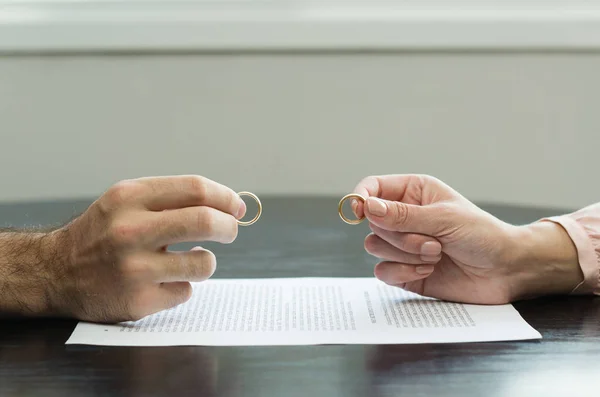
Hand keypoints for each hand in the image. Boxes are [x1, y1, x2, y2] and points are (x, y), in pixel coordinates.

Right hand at [45, 175, 245, 321]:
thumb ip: (170, 198)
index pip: (195, 189)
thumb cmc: (102, 233)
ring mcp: (134, 269)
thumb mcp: (125, 202)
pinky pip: (185, 291)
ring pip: (203, 263)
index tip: (236, 207)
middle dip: (229, 227)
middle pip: (205, 222)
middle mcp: (130, 231)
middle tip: (230, 231)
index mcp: (129, 198)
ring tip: (190, 260)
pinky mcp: (138, 301)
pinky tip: (160, 282)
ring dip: (205, 261)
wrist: (55, 273)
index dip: (225, 197)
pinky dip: (181, 285)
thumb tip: (228, 204)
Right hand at [353, 174, 583, 303]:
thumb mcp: (444, 218)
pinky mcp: (403, 271)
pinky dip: (404, 273)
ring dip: (406, 254)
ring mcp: (402, 245)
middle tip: (433, 242)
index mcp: (413, 192)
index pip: (373, 188)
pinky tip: (428, 271)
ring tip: (436, 255)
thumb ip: (403, 215)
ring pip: (374, 246)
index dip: (361, 198)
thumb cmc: (482, 235)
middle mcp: (403, 217)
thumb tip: (367, 206)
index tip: (359, 212)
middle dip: (401, 236)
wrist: (504, 271)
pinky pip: (382, 271)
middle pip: (372, 222)